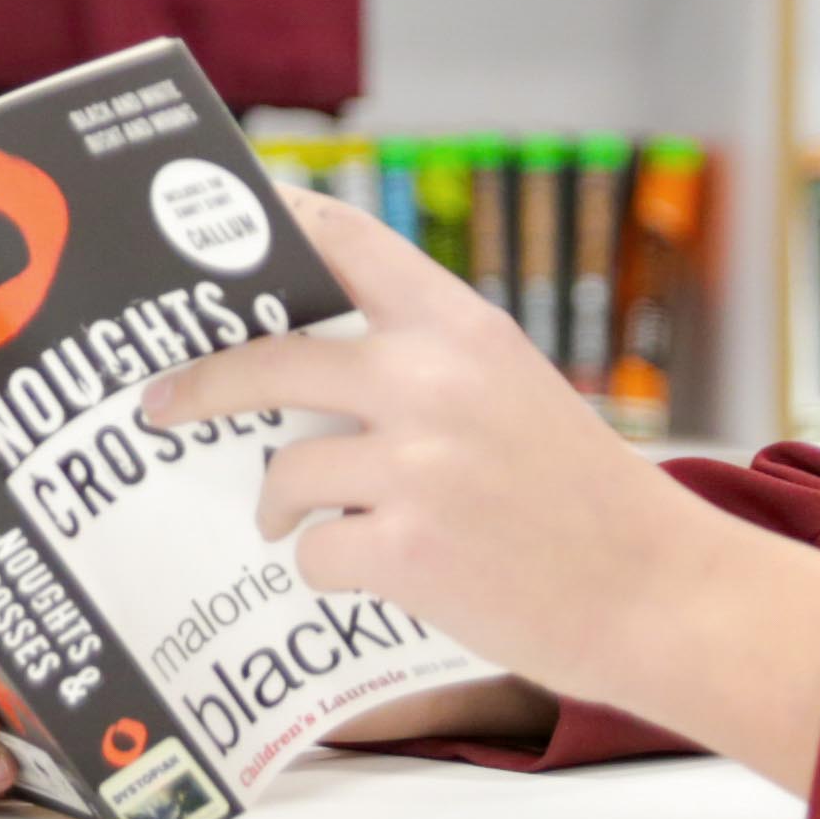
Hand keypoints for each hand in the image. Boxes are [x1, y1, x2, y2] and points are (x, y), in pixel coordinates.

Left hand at [150, 187, 819, 794]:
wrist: (659, 591)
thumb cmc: (578, 496)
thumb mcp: (511, 388)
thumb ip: (423, 360)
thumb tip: (301, 353)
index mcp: (461, 328)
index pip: (343, 243)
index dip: (265, 227)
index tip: (205, 228)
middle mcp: (433, 380)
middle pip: (267, 360)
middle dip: (198, 385)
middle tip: (160, 404)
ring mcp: (418, 465)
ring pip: (284, 474)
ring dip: (279, 506)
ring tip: (294, 524)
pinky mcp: (407, 548)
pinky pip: (315, 553)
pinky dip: (327, 569)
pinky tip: (364, 572)